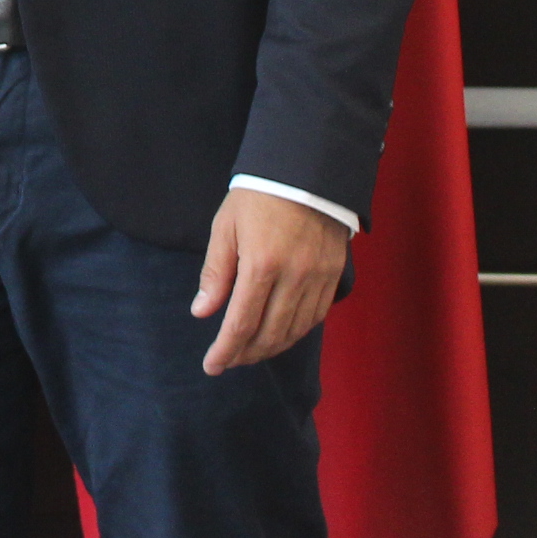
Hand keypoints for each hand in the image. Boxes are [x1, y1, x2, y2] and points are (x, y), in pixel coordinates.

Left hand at [191, 187, 350, 373]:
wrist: (306, 171)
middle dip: (246, 354)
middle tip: (228, 360)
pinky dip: (296, 332)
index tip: (211, 366)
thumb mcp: (225, 228)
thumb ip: (215, 274)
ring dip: (271, 348)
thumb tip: (202, 312)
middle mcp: (294, 277)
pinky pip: (316, 317)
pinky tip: (280, 334)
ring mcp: (318, 278)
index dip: (225, 350)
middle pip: (270, 334)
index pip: (241, 324)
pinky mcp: (334, 275)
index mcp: (261, 265)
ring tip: (250, 352)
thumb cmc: (258, 197)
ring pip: (295, 330)